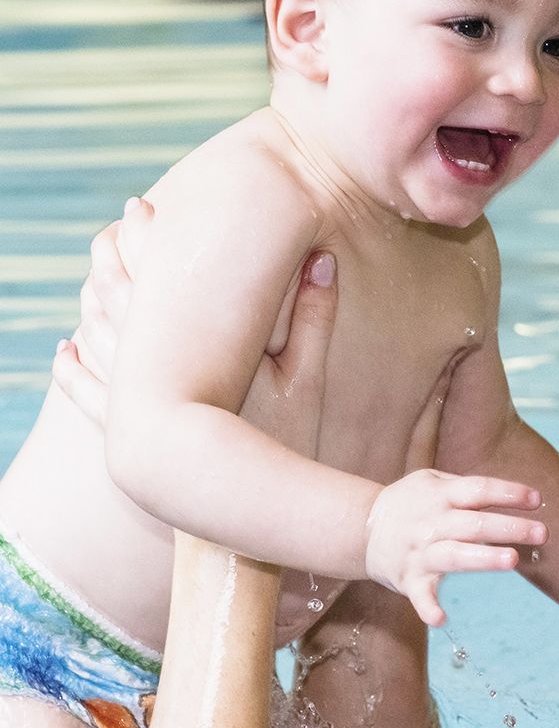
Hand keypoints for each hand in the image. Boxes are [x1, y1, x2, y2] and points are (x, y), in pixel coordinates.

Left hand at [52, 197, 337, 457]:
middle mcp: (156, 371)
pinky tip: (66, 351)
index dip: (146, 239)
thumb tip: (323, 258)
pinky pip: (85, 394)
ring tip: (89, 280)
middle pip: (116, 300)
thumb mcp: (311, 381)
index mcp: (197, 347)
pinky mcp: (126, 435)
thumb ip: (317, 318)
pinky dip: (73, 368)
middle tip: (106, 234)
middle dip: (108, 262)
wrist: (245, 518)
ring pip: (95, 340)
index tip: (138, 209)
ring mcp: (134, 404)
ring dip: (90, 305)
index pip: (159, 276)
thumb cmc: (283, 448)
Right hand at [364, 470, 546, 626]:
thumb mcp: (432, 481)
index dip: (508, 493)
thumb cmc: (410, 503)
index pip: (479, 490)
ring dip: (484, 559)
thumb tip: (513, 494)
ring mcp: (420, 553)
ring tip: (512, 560)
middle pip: (475, 524)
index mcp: (440, 495)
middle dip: (510, 528)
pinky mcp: (409, 580)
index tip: (536, 499)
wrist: (361, 528)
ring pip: (456, 556)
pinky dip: (427, 608)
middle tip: (543, 533)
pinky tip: (441, 619)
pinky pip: (420, 596)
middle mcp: (431, 523)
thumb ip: (467, 486)